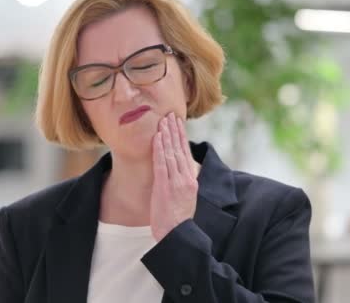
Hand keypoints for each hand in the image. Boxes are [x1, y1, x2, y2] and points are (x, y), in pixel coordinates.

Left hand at [150, 112, 198, 241]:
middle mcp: (185, 178)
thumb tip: (180, 171)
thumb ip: (183, 183)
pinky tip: (157, 138)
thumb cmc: (178, 219)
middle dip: (174, 130)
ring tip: (163, 121)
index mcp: (191, 180)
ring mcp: (175, 182)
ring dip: (166, 135)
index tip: (178, 123)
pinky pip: (161, 164)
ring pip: (171, 153)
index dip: (181, 136)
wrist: (176, 234)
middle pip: (179, 149)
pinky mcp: (165, 187)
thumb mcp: (186, 198)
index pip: (186, 153)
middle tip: (170, 114)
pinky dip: (159, 150)